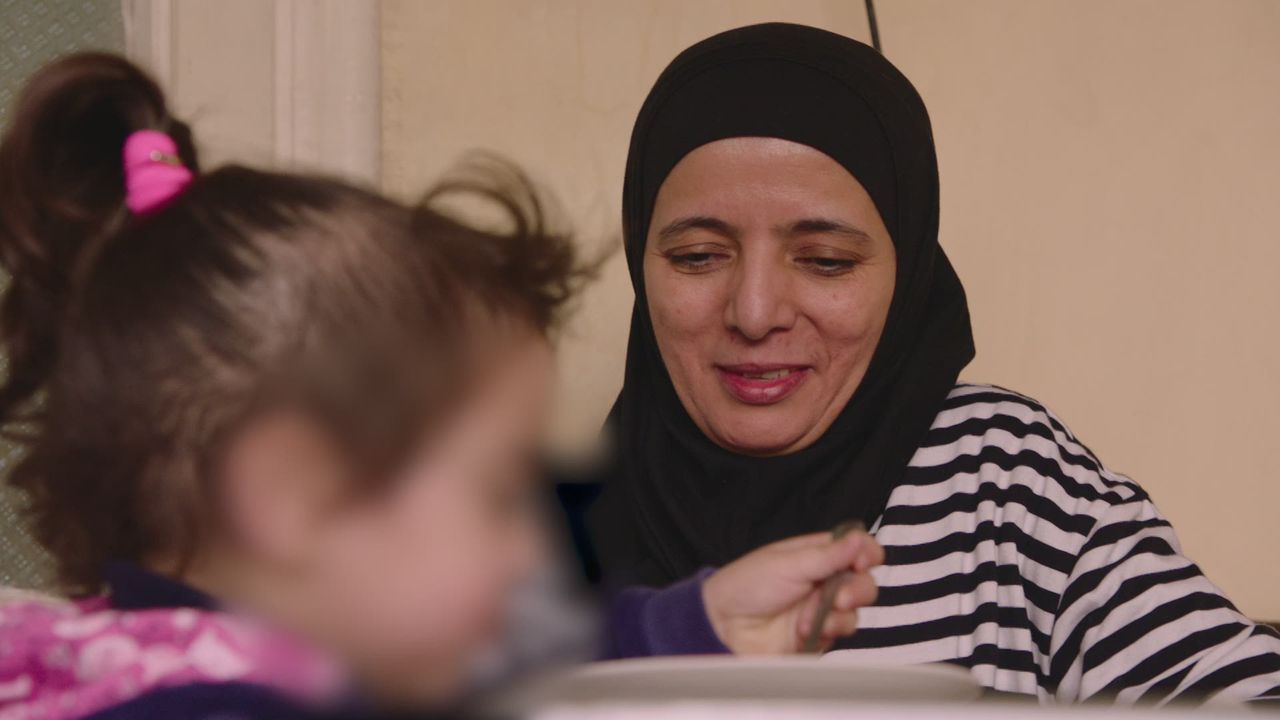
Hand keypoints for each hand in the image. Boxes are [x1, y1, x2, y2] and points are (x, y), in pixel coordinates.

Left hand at [701, 529, 882, 654]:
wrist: (724, 626)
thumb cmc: (746, 586)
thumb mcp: (788, 564)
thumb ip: (829, 555)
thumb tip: (859, 539)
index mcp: (816, 555)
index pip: (855, 549)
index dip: (866, 553)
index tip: (862, 561)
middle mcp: (823, 581)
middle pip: (863, 582)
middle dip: (858, 589)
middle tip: (840, 596)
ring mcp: (822, 610)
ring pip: (856, 610)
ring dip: (838, 613)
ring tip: (808, 616)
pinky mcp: (820, 635)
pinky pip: (842, 633)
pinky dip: (828, 630)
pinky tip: (804, 629)